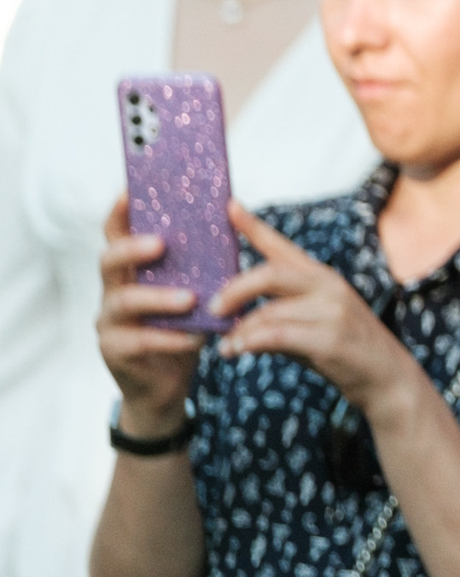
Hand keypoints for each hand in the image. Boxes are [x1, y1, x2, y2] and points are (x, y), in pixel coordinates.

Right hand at [95, 196, 204, 429]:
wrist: (166, 384)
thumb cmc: (182, 328)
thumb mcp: (193, 291)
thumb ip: (200, 265)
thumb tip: (234, 219)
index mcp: (131, 271)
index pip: (116, 235)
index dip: (118, 214)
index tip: (129, 192)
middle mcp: (113, 291)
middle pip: (108, 261)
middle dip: (132, 249)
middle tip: (160, 244)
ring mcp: (109, 321)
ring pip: (124, 302)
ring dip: (157, 298)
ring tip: (188, 299)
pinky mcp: (116, 350)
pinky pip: (141, 341)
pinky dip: (170, 338)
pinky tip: (195, 338)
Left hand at [210, 203, 419, 414]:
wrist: (388, 377)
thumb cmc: (345, 350)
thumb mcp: (316, 320)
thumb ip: (282, 310)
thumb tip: (233, 316)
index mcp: (322, 277)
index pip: (283, 247)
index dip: (254, 226)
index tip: (229, 205)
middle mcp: (329, 287)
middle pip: (270, 273)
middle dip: (234, 290)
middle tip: (211, 308)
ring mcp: (332, 311)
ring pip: (268, 311)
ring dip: (239, 331)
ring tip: (224, 346)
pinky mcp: (330, 338)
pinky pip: (276, 335)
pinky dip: (250, 343)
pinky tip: (236, 351)